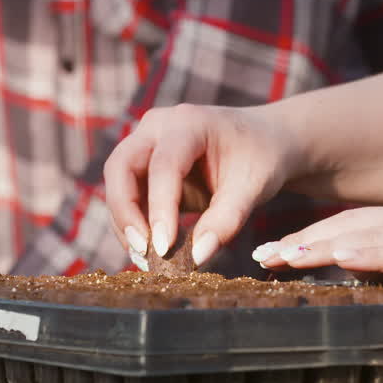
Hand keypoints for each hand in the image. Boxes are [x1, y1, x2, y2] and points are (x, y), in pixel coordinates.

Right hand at [105, 104, 299, 267]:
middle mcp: (159, 127)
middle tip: (143, 252)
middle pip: (121, 167)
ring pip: (117, 182)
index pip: (164, 166)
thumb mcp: (253, 188)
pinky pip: (127, 195)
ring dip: (126, 222)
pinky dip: (134, 223)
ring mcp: (147, 143)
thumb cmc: (260, 159)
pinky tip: (150, 251)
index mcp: (189, 123)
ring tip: (147, 259)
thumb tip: (197, 258)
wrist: (265, 141)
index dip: (160, 208)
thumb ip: (226, 221)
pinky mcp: (144, 166)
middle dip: (125, 212)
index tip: (164, 248)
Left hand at [251, 184, 382, 287]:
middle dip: (299, 243)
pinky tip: (343, 257)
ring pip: (365, 236)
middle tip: (259, 257)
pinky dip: (370, 253)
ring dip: (319, 246)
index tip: (273, 252)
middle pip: (345, 228)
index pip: (349, 226)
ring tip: (281, 257)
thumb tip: (374, 268)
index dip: (309, 238)